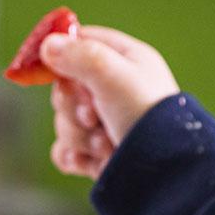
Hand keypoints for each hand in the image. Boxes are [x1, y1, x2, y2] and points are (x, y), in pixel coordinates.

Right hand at [41, 27, 178, 179]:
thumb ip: (78, 55)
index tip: (51, 66)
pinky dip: (74, 157)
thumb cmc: (146, 114)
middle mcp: (114, 90)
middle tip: (94, 115)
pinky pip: (66, 150)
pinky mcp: (98, 154)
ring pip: (64, 122)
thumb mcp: (112, 74)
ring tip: (106, 144)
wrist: (166, 171)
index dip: (62, 53)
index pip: (82, 43)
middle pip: (65, 88)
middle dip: (73, 107)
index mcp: (125, 61)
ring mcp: (105, 124)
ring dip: (80, 136)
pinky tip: (91, 161)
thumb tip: (47, 45)